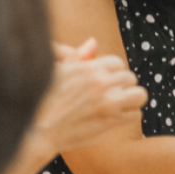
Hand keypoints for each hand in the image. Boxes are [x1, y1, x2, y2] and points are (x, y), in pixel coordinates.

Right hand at [31, 38, 147, 154]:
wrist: (34, 131)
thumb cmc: (39, 101)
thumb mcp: (54, 71)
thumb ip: (75, 56)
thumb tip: (93, 42)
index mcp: (88, 68)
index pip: (117, 63)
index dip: (112, 73)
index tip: (104, 83)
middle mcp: (100, 83)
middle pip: (130, 78)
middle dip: (123, 87)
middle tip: (111, 96)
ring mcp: (107, 102)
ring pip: (140, 95)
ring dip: (132, 100)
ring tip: (120, 106)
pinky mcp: (110, 121)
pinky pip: (136, 115)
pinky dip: (129, 116)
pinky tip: (116, 119)